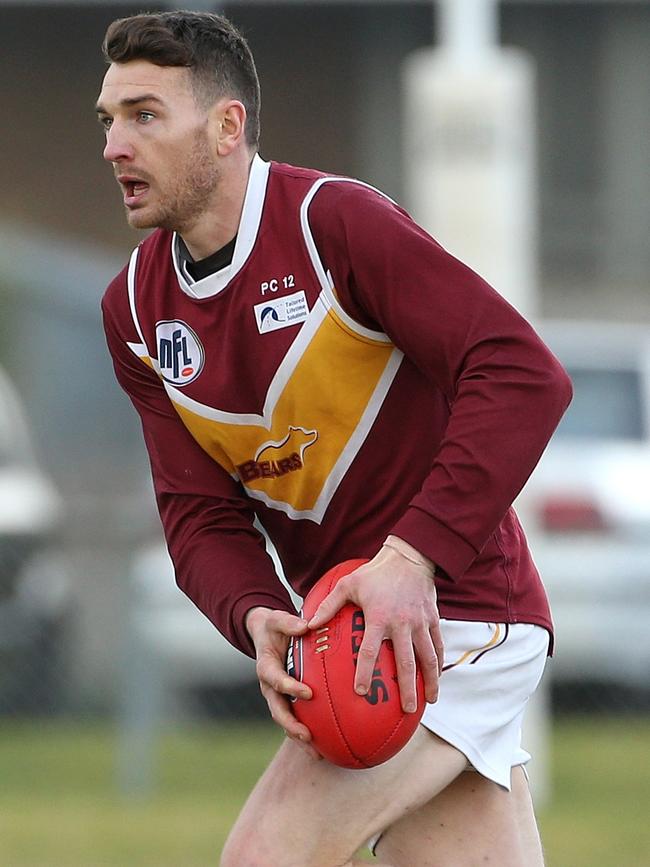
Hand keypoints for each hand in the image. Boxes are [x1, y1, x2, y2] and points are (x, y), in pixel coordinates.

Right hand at [245, 606, 319, 757]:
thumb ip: (289, 622)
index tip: (308, 693)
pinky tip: (323, 748)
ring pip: (284, 721)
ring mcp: (276, 696)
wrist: (264, 634)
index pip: (276, 680)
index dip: (289, 687)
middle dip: (290, 725)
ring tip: (317, 754)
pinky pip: (293, 719)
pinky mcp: (285, 700)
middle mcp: (268, 686)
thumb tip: (305, 625)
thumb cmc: (273, 626)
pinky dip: (304, 735)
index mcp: (265, 666)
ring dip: (298, 737)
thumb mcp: (277, 619)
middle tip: (307, 735)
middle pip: (277, 710)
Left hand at [307, 538, 442, 712]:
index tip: (361, 692)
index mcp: (379, 617)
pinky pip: (438, 644)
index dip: (365, 672)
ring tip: (430, 701)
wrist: (408, 557)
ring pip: (428, 657)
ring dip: (430, 680)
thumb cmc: (374, 573)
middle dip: (407, 688)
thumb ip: (328, 606)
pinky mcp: (433, 619)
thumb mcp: (347, 584)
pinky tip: (436, 677)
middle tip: (406, 711)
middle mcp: (402, 623)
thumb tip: (308, 625)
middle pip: (406, 662)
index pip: (370, 650)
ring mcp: (420, 622)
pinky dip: (438, 662)